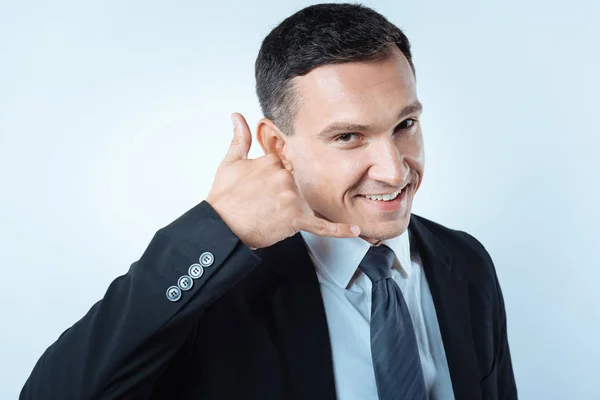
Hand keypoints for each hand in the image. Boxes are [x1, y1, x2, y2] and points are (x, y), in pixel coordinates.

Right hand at [205, 113, 360, 248]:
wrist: (221, 226)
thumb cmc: (224, 198)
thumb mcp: (230, 162)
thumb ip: (239, 137)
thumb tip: (237, 116)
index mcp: (272, 161)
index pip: (285, 165)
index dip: (275, 177)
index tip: (264, 186)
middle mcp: (284, 177)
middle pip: (294, 184)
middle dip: (281, 195)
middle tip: (261, 204)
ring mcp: (291, 198)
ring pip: (301, 202)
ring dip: (289, 210)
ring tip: (267, 215)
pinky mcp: (294, 219)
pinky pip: (320, 226)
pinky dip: (338, 230)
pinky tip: (352, 230)